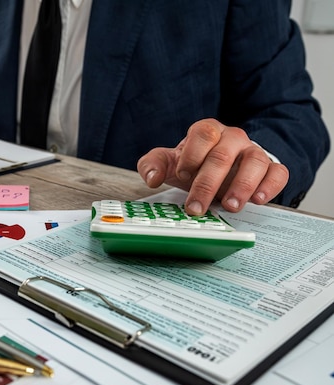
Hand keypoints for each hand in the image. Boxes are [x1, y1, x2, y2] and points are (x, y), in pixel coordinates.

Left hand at [137, 118, 288, 214]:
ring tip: (230, 206)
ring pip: (254, 162)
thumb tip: (152, 178)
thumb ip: (154, 165)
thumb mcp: (171, 163)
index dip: (192, 155)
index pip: (203, 134)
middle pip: (222, 155)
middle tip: (196, 208)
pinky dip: (270, 186)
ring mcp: (253, 152)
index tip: (182, 177)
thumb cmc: (195, 164)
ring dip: (242, 186)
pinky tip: (258, 200)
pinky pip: (278, 173)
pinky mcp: (271, 168)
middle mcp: (233, 138)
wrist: (222, 168)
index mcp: (208, 131)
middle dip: (207, 184)